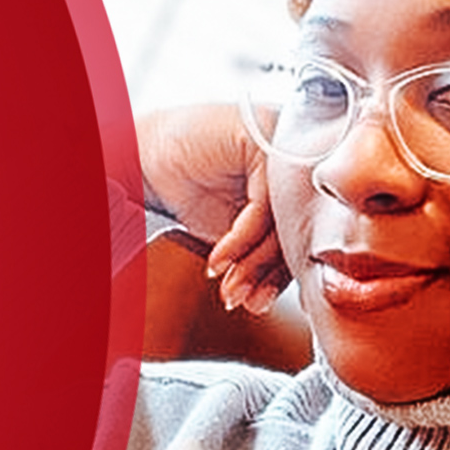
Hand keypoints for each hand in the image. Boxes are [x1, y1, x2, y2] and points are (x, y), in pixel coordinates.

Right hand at [137, 105, 289, 314]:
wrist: (142, 156)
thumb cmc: (188, 189)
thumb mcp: (233, 230)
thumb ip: (267, 251)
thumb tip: (307, 301)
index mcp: (297, 180)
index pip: (302, 235)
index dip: (280, 277)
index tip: (256, 305)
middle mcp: (297, 162)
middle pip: (294, 229)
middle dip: (265, 275)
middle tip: (243, 302)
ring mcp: (283, 149)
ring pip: (281, 221)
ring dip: (252, 265)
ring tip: (229, 292)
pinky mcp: (261, 144)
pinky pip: (261, 205)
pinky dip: (238, 242)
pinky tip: (216, 263)